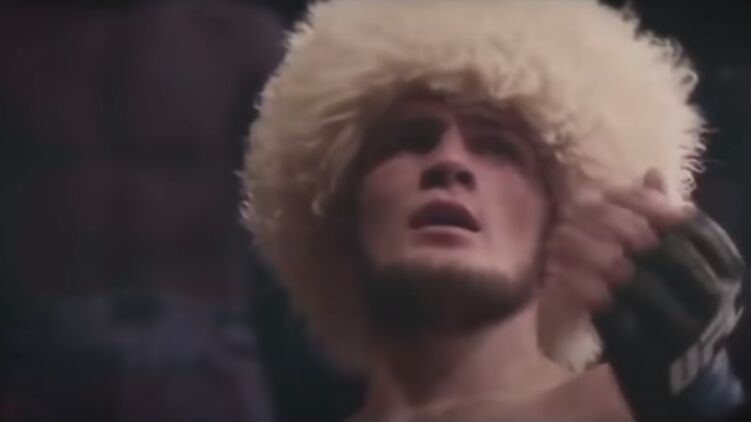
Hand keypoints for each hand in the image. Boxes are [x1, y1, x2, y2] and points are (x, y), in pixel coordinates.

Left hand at [545, 169, 745, 420]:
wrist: (681, 382)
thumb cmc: (678, 310)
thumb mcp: (683, 268)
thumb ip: (668, 223)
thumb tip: (651, 175)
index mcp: (726, 270)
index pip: (687, 222)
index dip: (643, 203)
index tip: (607, 193)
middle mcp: (711, 298)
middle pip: (653, 244)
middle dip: (606, 223)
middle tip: (571, 211)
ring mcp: (681, 328)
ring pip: (626, 275)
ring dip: (583, 251)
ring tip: (556, 238)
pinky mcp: (647, 352)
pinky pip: (607, 311)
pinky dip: (577, 286)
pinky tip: (556, 272)